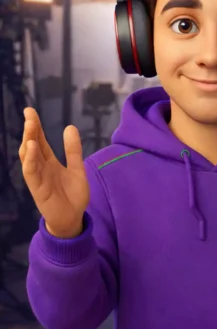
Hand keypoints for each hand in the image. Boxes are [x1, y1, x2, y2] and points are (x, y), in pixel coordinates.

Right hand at [18, 108, 87, 238]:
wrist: (73, 217)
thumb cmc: (72, 194)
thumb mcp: (77, 168)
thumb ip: (73, 150)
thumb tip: (70, 127)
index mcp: (49, 162)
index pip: (40, 141)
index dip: (36, 127)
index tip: (30, 111)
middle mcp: (41, 168)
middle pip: (32, 145)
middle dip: (30, 130)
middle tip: (29, 114)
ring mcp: (38, 178)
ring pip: (29, 157)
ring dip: (28, 141)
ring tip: (30, 126)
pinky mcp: (38, 188)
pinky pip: (31, 172)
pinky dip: (30, 160)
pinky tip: (31, 147)